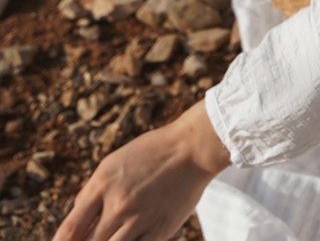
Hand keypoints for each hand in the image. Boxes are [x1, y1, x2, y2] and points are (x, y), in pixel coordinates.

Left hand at [52, 101, 229, 240]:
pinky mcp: (160, 230)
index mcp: (102, 184)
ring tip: (110, 240)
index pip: (70, 228)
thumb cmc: (151, 153)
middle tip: (91, 239)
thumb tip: (76, 221)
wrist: (192, 147)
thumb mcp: (114, 163)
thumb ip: (92, 192)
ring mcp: (140, 219)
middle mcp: (118, 203)